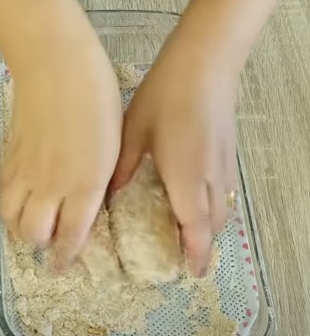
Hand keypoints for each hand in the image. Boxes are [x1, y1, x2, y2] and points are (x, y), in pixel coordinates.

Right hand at [0, 36, 121, 271]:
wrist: (54, 65)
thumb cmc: (95, 97)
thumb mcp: (113, 144)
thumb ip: (100, 179)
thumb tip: (91, 200)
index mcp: (84, 185)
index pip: (70, 236)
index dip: (65, 256)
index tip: (63, 266)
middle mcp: (50, 186)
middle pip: (33, 234)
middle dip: (40, 245)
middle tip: (48, 244)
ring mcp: (24, 171)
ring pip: (10, 217)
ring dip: (19, 228)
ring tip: (29, 225)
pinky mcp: (8, 156)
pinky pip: (2, 192)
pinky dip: (8, 204)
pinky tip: (17, 199)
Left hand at [110, 43, 236, 277]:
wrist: (205, 63)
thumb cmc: (166, 95)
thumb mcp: (133, 132)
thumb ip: (122, 166)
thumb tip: (108, 193)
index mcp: (186, 176)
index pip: (194, 227)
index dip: (195, 253)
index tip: (191, 273)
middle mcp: (210, 176)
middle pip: (212, 223)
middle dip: (201, 244)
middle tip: (184, 258)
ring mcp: (223, 164)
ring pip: (222, 208)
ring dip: (208, 227)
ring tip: (189, 236)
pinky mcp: (227, 152)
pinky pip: (224, 192)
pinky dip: (213, 207)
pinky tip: (196, 202)